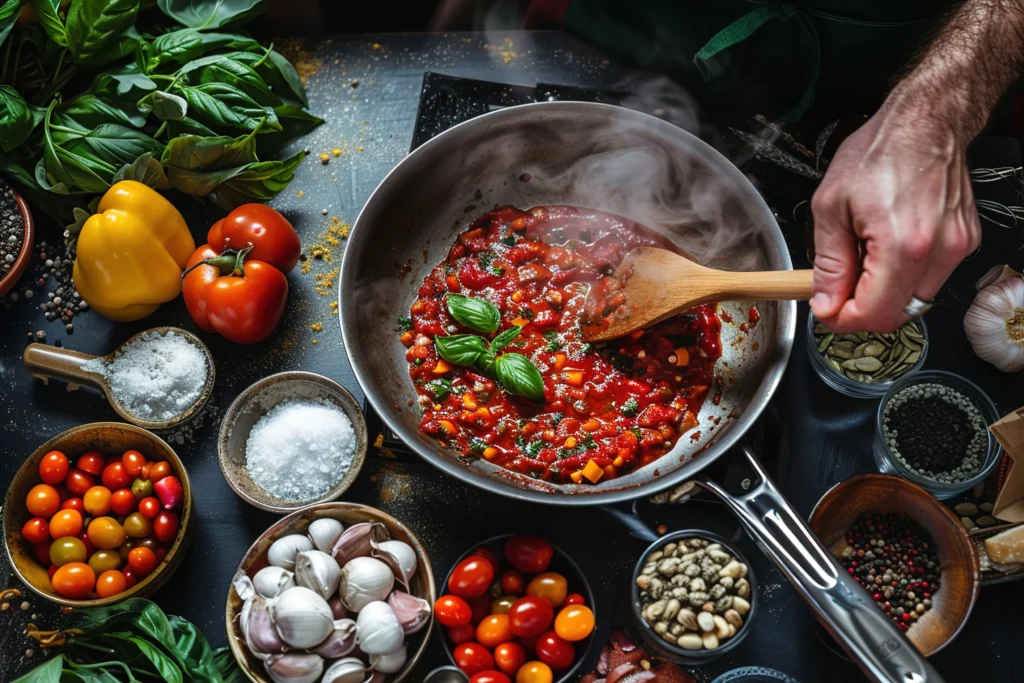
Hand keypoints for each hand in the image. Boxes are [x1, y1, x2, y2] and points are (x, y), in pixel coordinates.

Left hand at [809, 99, 981, 332]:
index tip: (826, 309)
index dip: (843, 320)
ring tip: (864, 258)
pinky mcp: (965, 242)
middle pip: (897, 314)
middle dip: (862, 309)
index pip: (874, 314)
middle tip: (839, 286)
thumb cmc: (879, 152)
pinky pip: (930, 278)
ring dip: (884, 293)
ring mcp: (957, 248)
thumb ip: (829, 263)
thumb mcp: (831, 206)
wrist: (926, 121)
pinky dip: (904, 276)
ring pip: (914, 300)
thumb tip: (825, 303)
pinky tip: (887, 248)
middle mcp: (938, 252)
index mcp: (902, 245)